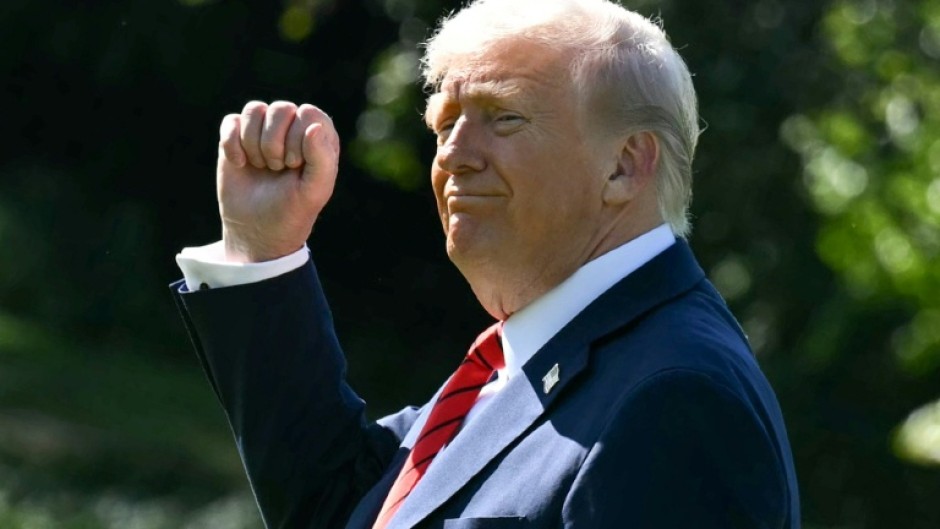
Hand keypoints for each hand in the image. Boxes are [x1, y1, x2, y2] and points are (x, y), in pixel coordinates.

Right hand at [217, 101, 339, 261]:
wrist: (257, 231)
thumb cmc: (292, 210)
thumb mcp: (315, 191)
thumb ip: (322, 159)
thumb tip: (313, 126)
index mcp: (319, 136)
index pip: (309, 114)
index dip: (298, 139)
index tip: (295, 166)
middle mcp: (293, 127)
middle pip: (281, 109)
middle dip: (274, 144)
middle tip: (277, 169)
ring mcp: (264, 130)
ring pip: (254, 110)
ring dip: (254, 144)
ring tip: (262, 167)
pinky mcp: (237, 137)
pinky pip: (231, 121)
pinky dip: (232, 144)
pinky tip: (240, 164)